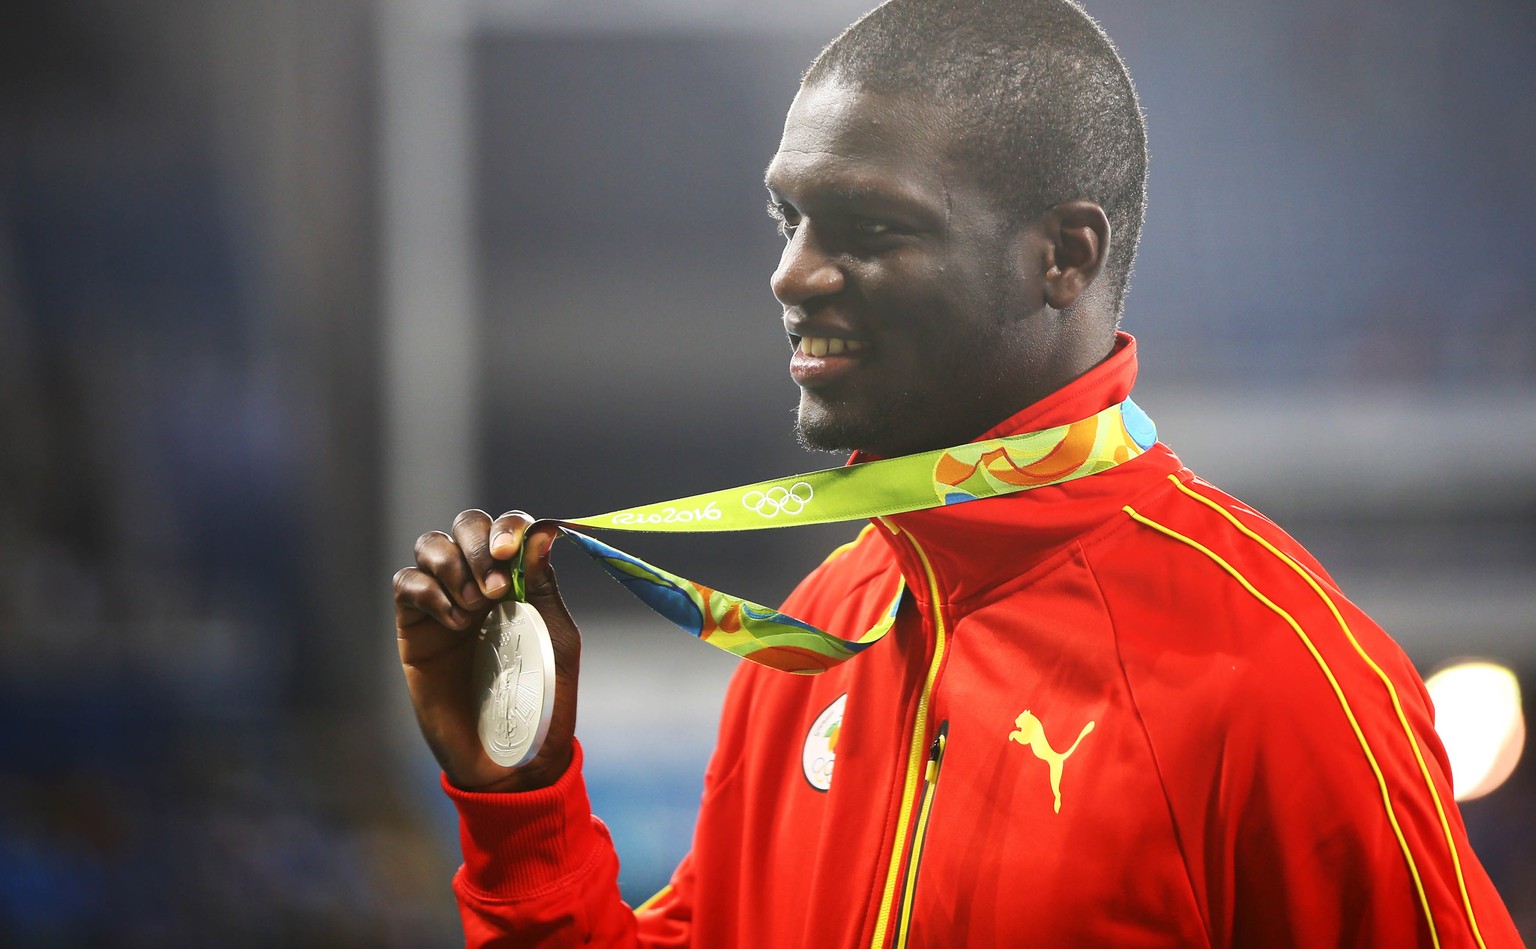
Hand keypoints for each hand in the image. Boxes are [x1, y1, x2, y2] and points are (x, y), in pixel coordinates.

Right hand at [393, 510, 580, 791]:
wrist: (511, 759)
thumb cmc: (544, 703)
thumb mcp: (556, 640)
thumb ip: (545, 587)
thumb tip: (544, 533)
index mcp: (519, 580)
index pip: (507, 528)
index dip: (507, 526)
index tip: (510, 552)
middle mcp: (479, 582)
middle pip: (465, 525)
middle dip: (477, 543)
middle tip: (494, 589)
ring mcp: (445, 602)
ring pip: (430, 545)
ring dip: (453, 565)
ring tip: (475, 608)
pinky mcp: (415, 628)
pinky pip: (406, 583)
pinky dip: (429, 591)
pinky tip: (454, 623)